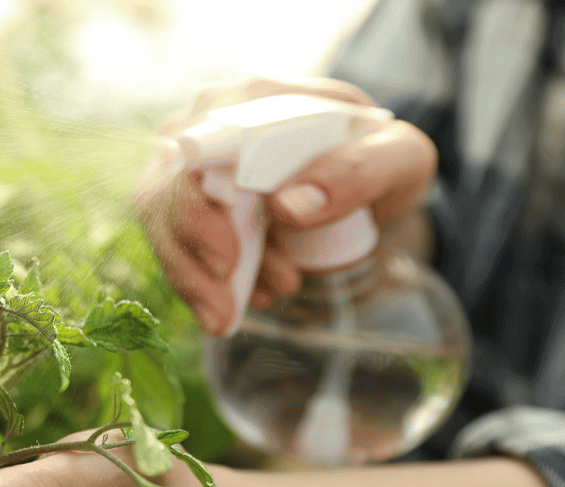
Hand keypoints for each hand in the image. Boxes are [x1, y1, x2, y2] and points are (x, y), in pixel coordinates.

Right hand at [133, 77, 437, 334]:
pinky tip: (249, 296)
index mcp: (255, 99)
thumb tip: (287, 205)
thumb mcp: (400, 158)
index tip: (226, 264)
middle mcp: (208, 123)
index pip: (200, 149)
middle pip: (167, 194)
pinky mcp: (187, 202)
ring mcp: (190, 164)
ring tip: (264, 298)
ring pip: (164, 228)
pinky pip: (175, 249)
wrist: (366, 182)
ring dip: (200, 280)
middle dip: (195, 262)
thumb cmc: (378, 160)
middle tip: (230, 309)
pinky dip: (203, 286)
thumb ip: (357, 172)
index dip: (198, 210)